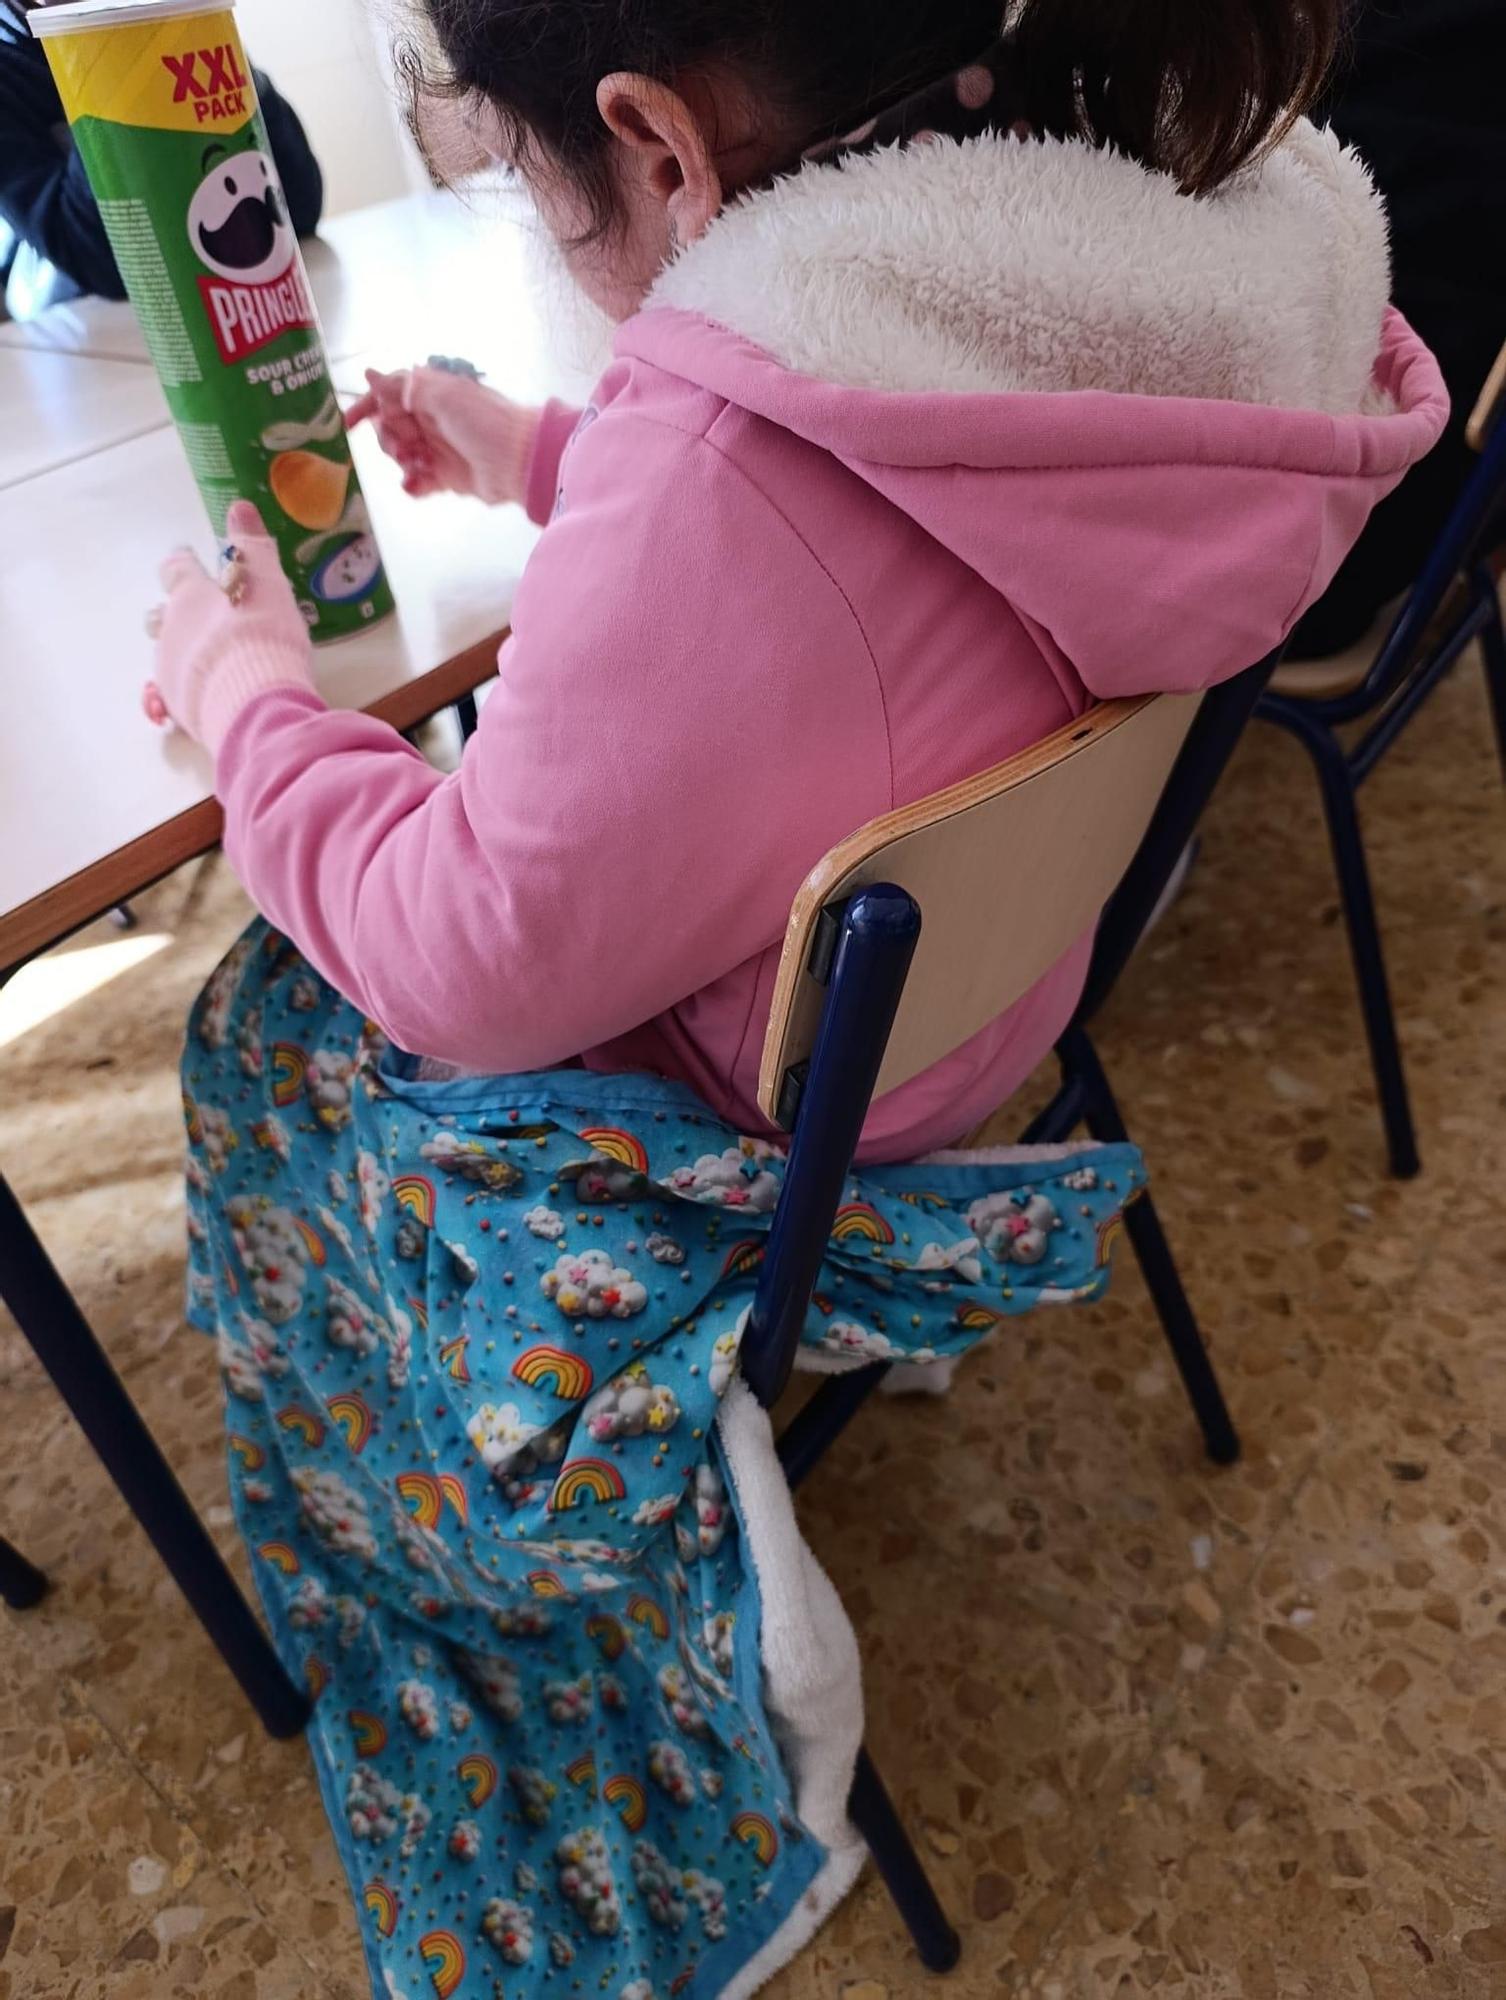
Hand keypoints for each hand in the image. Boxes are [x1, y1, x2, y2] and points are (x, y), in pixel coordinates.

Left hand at [144, 501, 316, 753]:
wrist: (252, 700)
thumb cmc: (262, 634)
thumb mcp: (266, 582)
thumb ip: (251, 545)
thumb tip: (238, 503)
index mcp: (190, 594)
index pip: (177, 569)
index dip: (183, 563)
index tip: (189, 559)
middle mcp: (170, 627)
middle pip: (160, 614)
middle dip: (172, 612)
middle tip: (193, 617)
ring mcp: (168, 669)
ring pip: (164, 653)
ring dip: (178, 652)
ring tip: (202, 660)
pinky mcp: (175, 706)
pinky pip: (169, 696)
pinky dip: (183, 691)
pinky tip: (202, 697)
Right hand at [347, 365, 541, 506]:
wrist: (521, 461)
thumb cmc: (483, 421)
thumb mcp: (441, 395)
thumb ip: (403, 387)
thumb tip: (370, 375)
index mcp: (430, 394)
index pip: (388, 395)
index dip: (367, 407)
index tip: (350, 424)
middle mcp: (431, 419)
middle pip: (389, 428)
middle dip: (389, 438)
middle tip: (405, 447)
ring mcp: (438, 449)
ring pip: (400, 456)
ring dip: (402, 461)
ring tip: (418, 465)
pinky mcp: (446, 478)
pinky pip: (417, 482)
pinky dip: (413, 484)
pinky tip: (417, 485)